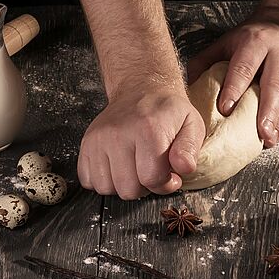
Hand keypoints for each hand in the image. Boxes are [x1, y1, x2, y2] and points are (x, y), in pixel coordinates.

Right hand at [77, 85, 205, 199]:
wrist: (140, 89)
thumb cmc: (167, 111)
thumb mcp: (191, 124)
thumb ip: (190, 149)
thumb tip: (184, 167)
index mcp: (148, 129)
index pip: (151, 178)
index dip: (165, 183)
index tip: (170, 174)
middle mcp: (118, 134)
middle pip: (128, 189)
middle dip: (144, 187)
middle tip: (151, 170)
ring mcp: (98, 139)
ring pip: (106, 188)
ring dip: (123, 185)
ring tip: (135, 168)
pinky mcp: (86, 144)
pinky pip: (89, 180)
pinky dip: (104, 180)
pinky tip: (118, 167)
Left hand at [188, 10, 278, 147]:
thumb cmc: (252, 39)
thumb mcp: (226, 42)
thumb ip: (205, 63)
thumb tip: (189, 89)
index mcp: (255, 42)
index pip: (244, 67)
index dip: (234, 88)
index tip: (225, 110)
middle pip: (274, 84)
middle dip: (267, 111)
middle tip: (259, 132)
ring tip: (268, 139)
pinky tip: (277, 132)